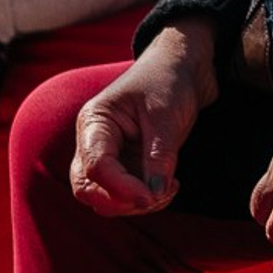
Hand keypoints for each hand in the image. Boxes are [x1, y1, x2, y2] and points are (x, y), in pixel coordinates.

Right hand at [71, 25, 219, 215]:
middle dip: (123, 201)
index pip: (94, 166)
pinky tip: (169, 186)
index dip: (121, 188)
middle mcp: (93, 141)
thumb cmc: (169, 81)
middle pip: (88, 188)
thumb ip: (159, 156)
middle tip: (161, 194)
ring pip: (105, 197)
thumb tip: (153, 194)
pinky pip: (125, 195)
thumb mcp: (166, 116)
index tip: (151, 196)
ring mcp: (109, 155)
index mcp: (95, 122)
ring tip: (170, 188)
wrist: (183, 68)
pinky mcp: (127, 164)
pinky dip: (145, 199)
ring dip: (136, 204)